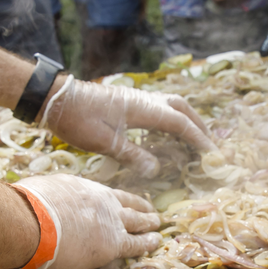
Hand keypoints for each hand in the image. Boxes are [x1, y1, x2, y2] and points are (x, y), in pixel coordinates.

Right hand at [13, 175, 161, 268]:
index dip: (113, 198)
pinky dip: (148, 242)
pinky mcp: (113, 243)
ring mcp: (109, 220)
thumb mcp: (37, 193)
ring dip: (148, 222)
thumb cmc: (23, 210)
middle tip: (148, 209)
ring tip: (156, 224)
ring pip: (136, 219)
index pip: (101, 193)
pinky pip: (136, 242)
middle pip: (125, 202)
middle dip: (138, 206)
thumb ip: (46, 199)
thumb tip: (35, 204)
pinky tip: (156, 241)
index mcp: (79, 187)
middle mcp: (98, 200)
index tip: (120, 199)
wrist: (30, 222)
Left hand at [42, 76, 215, 176]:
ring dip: (186, 119)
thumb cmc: (78, 120)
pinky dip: (171, 117)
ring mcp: (137, 98)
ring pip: (171, 104)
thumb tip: (156, 170)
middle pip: (182, 108)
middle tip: (209, 144)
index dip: (198, 139)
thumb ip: (132, 155)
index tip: (211, 153)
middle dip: (198, 125)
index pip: (180, 123)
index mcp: (143, 109)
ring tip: (195, 137)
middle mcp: (145, 100)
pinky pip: (159, 106)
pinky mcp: (129, 100)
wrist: (56, 99)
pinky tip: (168, 131)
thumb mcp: (104, 143)